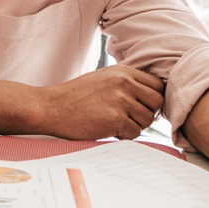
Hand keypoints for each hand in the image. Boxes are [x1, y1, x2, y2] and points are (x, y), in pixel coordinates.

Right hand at [31, 65, 164, 139]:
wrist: (51, 107)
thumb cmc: (75, 97)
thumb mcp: (103, 79)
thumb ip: (126, 83)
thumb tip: (152, 98)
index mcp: (123, 71)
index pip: (157, 84)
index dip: (152, 98)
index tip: (141, 106)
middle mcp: (124, 83)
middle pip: (157, 102)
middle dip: (147, 113)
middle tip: (129, 118)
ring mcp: (121, 100)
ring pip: (148, 120)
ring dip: (134, 126)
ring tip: (114, 123)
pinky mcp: (115, 119)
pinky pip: (135, 133)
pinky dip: (123, 136)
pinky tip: (107, 129)